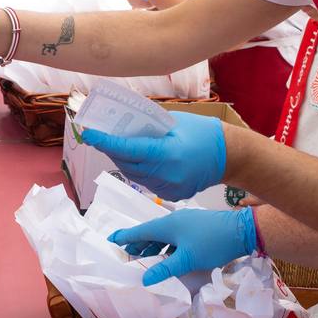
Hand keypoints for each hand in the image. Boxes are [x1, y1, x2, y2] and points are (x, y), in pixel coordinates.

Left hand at [79, 111, 225, 200]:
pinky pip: (146, 182)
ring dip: (123, 161)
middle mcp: (166, 175)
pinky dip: (138, 170)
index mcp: (167, 154)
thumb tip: (122, 124)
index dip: (105, 142)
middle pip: (127, 164)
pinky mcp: (171, 195)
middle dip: (110, 150)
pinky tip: (138, 159)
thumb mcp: (175, 121)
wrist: (228, 156)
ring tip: (117, 146)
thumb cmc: (203, 133)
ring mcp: (169, 189)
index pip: (127, 150)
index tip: (88, 134)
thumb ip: (149, 125)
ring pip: (134, 175)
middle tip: (99, 136)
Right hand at [110, 208, 257, 285]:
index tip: (111, 239)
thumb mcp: (187, 260)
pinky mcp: (195, 227)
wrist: (240, 231)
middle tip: (126, 254)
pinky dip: (166, 246)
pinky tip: (168, 256)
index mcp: (168, 226)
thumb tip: (145, 280)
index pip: (141, 231)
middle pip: (151, 233)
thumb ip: (166, 269)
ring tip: (144, 256)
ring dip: (153, 246)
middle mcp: (174, 221)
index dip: (126, 237)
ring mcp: (186, 223)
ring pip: (163, 235)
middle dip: (138, 243)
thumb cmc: (211, 243)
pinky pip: (174, 237)